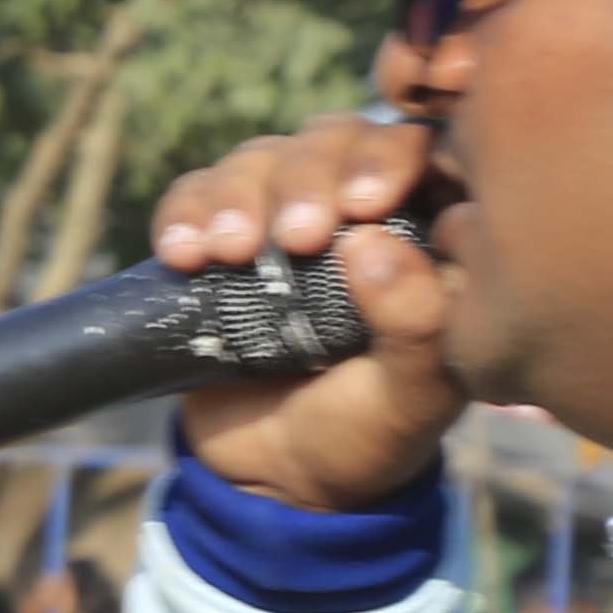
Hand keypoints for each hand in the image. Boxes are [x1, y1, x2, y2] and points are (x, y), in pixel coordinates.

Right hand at [143, 109, 462, 511]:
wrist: (276, 474)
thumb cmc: (367, 432)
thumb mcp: (411, 395)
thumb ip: (417, 324)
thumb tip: (371, 243)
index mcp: (429, 230)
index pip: (422, 149)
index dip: (389, 156)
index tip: (364, 204)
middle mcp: (358, 208)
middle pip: (334, 138)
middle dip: (309, 176)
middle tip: (292, 239)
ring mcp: (283, 217)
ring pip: (262, 157)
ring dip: (239, 194)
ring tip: (228, 253)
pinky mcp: (220, 234)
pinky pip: (194, 194)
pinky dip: (184, 212)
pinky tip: (183, 255)